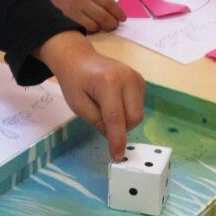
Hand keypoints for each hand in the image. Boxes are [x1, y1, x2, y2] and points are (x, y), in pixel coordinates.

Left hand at [35, 31, 145, 159]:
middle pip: (134, 118)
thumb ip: (97, 122)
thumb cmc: (74, 81)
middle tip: (102, 121)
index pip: (116, 118)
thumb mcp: (78, 105)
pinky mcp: (141, 81)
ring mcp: (136, 78)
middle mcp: (127, 78)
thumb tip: (115, 139)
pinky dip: (128, 111)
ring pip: (138, 114)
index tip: (117, 156)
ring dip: (125, 120)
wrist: (79, 59)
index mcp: (108, 82)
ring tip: (106, 107)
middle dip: (121, 128)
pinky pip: (139, 106)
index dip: (117, 140)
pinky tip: (115, 101)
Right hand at [50, 0, 126, 32]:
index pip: (108, 2)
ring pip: (94, 26)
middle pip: (102, 16)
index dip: (118, 12)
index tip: (123, 18)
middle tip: (114, 25)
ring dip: (101, 28)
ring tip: (102, 26)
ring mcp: (72, 12)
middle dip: (112, 23)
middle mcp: (80, 0)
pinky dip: (90, 31)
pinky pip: (83, 30)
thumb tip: (115, 12)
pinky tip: (91, 28)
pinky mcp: (66, 22)